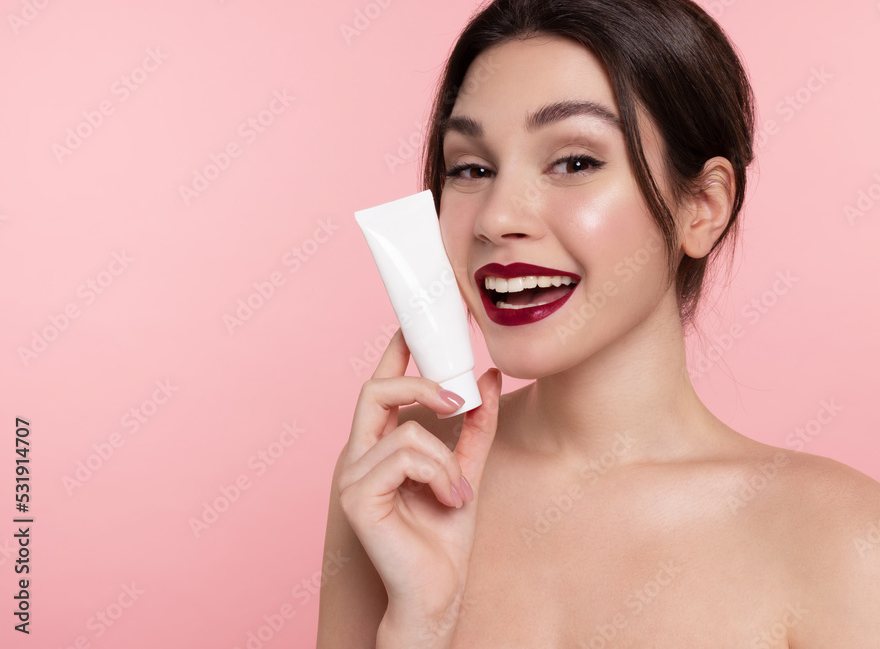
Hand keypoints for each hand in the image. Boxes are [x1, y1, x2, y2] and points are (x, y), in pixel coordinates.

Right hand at [337, 328, 500, 637]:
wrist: (438, 592)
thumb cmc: (445, 537)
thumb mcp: (468, 469)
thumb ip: (475, 426)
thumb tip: (488, 378)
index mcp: (380, 447)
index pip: (380, 389)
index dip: (393, 353)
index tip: (413, 324)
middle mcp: (359, 455)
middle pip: (376, 391)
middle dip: (421, 386)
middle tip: (457, 403)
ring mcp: (353, 475)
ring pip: (406, 431)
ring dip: (446, 460)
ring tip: (458, 493)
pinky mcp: (356, 495)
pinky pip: (405, 456)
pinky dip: (438, 474)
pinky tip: (447, 500)